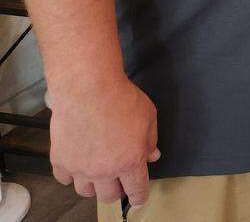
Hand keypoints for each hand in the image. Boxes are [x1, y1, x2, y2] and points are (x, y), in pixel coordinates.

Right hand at [49, 75, 160, 204]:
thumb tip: (152, 156)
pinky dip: (71, 175)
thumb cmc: (121, 98)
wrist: (88, 88)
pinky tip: (77, 164)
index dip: (139, 197)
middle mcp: (104, 170)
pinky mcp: (61, 160)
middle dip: (117, 190)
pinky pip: (64, 179)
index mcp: (130, 162)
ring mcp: (80, 168)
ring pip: (86, 191)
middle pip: (109, 196)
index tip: (138, 198)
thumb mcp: (149, 116)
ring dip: (93, 184)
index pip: (136, 190)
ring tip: (97, 172)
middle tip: (118, 179)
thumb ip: (150, 140)